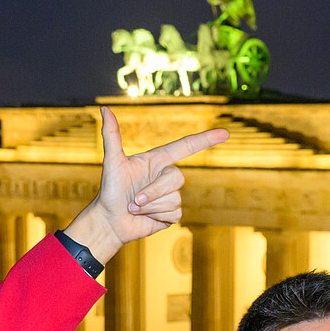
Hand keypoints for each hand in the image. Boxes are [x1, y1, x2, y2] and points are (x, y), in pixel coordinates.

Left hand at [62, 107, 229, 263]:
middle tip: (133, 200)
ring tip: (135, 208)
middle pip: (177, 179)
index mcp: (157, 160)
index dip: (205, 139)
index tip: (225, 134)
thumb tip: (104, 109)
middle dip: (153, 192)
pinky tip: (146, 217)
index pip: (185, 147)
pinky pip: (175, 213)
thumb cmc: (109, 190)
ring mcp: (171, 195)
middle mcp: (167, 176)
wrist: (110, 221)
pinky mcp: (172, 214)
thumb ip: (111, 136)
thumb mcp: (112, 162)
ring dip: (151, 207)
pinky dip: (157, 217)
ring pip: (174, 198)